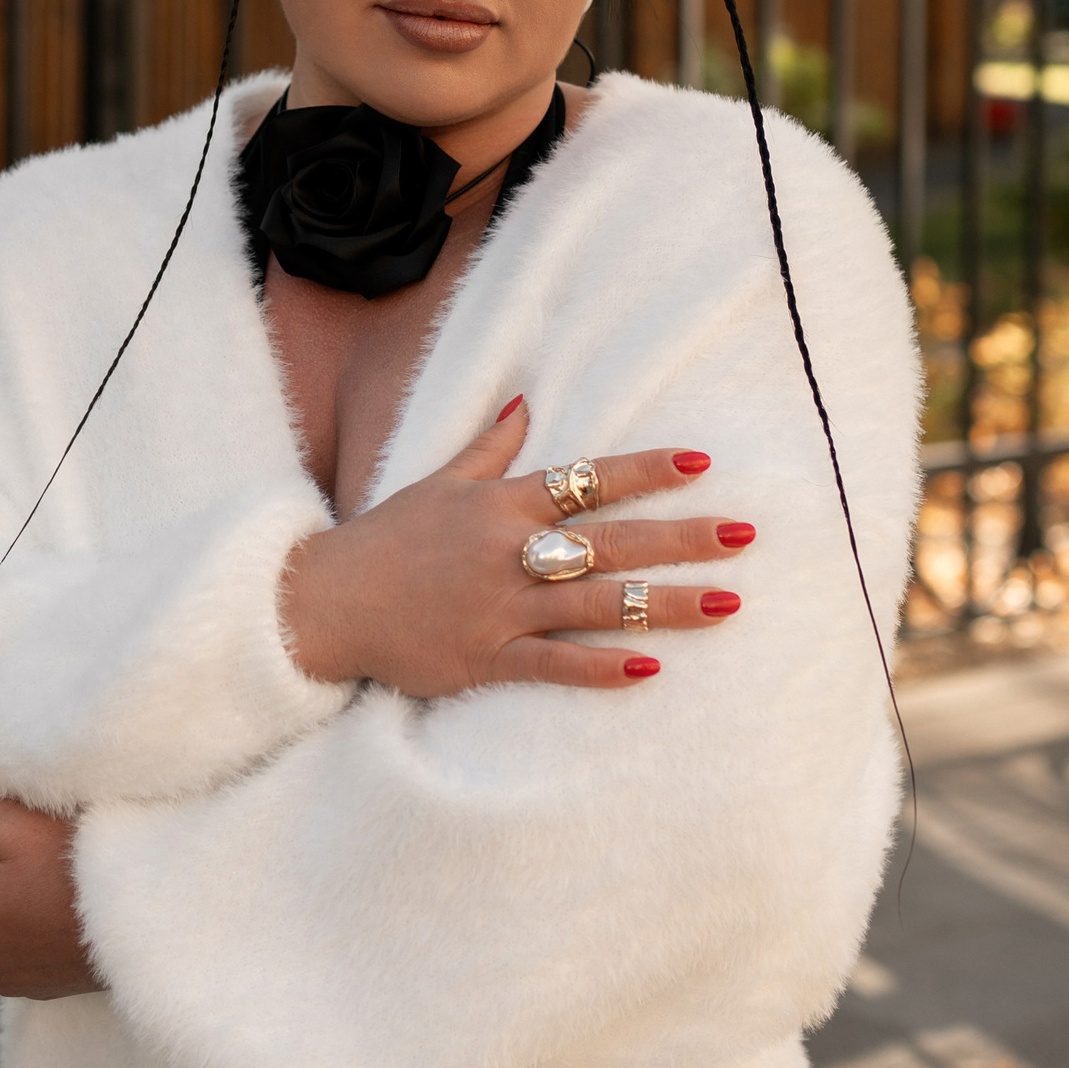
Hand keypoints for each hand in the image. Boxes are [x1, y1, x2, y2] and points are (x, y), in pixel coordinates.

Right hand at [280, 397, 753, 697]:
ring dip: (664, 603)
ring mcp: (497, 607)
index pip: (586, 480)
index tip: (702, 463)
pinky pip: (552, 664)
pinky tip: (650, 667)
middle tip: (744, 535)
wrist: (324, 602)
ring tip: (726, 604)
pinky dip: (599, 667)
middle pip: (610, 541)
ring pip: (594, 604)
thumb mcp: (439, 483)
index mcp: (499, 504)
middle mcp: (507, 552)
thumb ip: (491, 446)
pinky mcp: (483, 659)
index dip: (645, 471)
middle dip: (681, 538)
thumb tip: (527, 400)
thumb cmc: (386, 540)